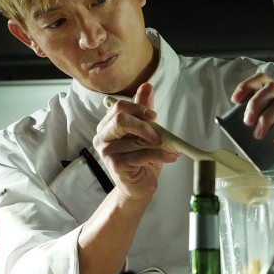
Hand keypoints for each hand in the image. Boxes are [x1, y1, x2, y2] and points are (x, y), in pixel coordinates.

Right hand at [93, 83, 179, 201]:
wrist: (138, 187)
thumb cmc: (140, 158)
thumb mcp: (144, 131)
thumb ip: (143, 110)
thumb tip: (146, 86)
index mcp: (106, 126)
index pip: (119, 108)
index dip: (138, 108)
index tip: (154, 116)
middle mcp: (102, 137)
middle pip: (121, 120)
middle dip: (143, 124)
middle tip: (159, 133)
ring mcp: (107, 152)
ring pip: (135, 140)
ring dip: (159, 144)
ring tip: (171, 147)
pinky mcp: (115, 165)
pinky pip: (141, 154)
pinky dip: (161, 155)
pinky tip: (171, 157)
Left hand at [231, 73, 273, 143]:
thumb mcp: (272, 115)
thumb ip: (258, 114)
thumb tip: (239, 121)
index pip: (262, 79)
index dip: (247, 86)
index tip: (235, 100)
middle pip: (271, 88)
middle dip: (255, 104)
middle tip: (248, 122)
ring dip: (266, 119)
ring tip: (259, 134)